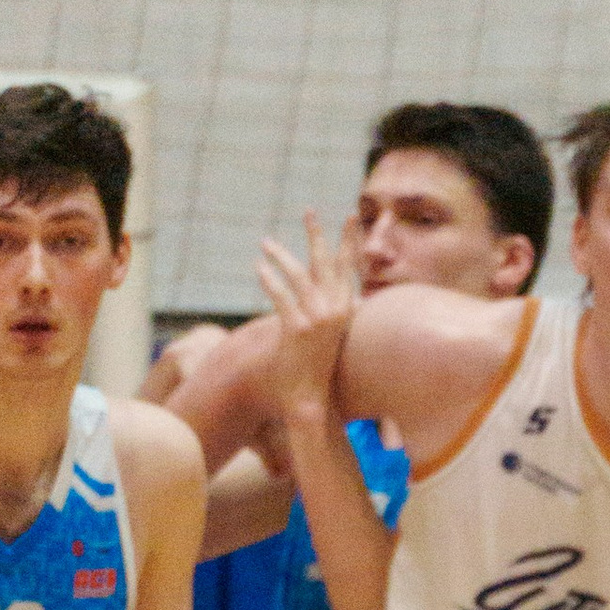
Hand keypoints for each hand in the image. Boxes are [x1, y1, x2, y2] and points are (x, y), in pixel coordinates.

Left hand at [254, 213, 357, 428]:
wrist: (309, 399)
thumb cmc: (317, 369)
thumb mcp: (331, 335)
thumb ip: (334, 312)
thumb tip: (342, 297)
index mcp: (346, 310)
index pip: (348, 267)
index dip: (349, 240)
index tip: (351, 216)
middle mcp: (335, 311)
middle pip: (326, 262)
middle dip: (317, 233)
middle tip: (308, 210)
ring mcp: (317, 319)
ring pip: (299, 274)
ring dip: (280, 255)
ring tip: (265, 243)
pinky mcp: (297, 328)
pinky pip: (281, 294)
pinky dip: (269, 280)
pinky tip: (259, 269)